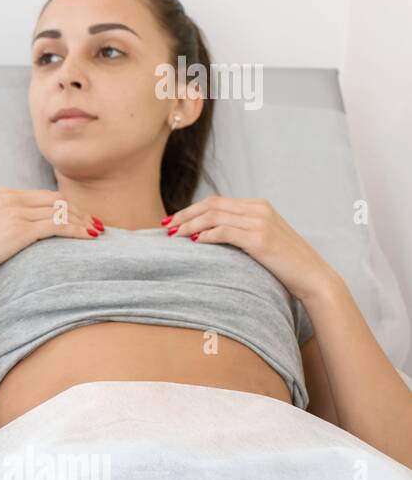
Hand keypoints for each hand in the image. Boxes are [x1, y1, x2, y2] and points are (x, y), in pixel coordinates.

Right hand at [0, 187, 103, 286]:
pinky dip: (77, 230)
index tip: (80, 216)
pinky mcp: (20, 230)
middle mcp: (11, 199)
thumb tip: (15, 235)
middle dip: (79, 211)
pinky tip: (88, 236)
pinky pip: (57, 226)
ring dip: (82, 221)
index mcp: (3, 196)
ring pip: (60, 212)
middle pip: (56, 200)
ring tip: (97, 231)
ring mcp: (16, 213)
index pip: (44, 196)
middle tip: (96, 223)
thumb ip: (2, 223)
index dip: (66, 206)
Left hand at [164, 197, 336, 300]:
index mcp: (259, 205)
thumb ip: (240, 231)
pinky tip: (194, 243)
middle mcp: (259, 209)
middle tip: (166, 227)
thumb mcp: (261, 240)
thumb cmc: (284, 263)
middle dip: (185, 215)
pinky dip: (205, 236)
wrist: (312, 277)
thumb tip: (208, 235)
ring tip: (175, 236)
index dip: (191, 209)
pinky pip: (223, 232)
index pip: (216, 201)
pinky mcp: (259, 238)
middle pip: (211, 205)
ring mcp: (260, 222)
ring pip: (214, 216)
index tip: (174, 221)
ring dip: (190, 225)